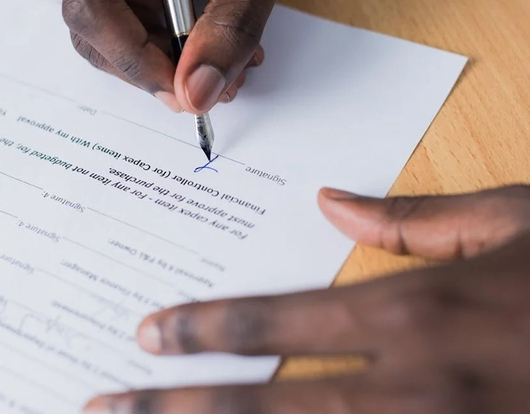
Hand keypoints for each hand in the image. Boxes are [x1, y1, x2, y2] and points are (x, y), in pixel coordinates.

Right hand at [50, 0, 306, 112]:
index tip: (183, 91)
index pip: (92, 2)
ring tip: (224, 63)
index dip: (135, 60)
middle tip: (208, 86)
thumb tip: (198, 93)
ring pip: (110, 24)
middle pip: (93, 20)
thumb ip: (233, 23)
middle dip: (151, 65)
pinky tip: (210, 40)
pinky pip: (127, 10)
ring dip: (165, 56)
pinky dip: (167, 36)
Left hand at [84, 185, 529, 413]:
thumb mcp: (508, 219)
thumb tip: (330, 200)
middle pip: (266, 405)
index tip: (147, 336)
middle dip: (176, 409)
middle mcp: (414, 384)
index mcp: (418, 309)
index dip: (205, 329)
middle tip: (104, 402)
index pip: (278, 319)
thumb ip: (411, 216)